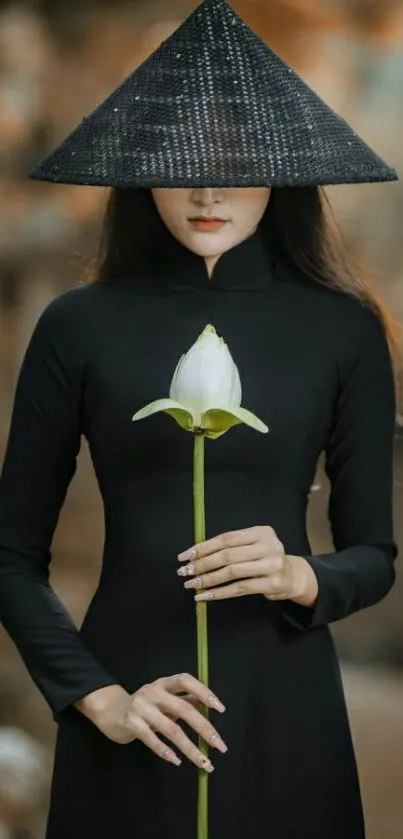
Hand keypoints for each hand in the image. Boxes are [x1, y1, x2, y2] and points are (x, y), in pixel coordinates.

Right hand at [75, 675, 226, 770]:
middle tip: (219, 745)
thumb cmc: (143, 706)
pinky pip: (151, 739)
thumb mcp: (162, 699)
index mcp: (163, 683)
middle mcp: (153, 692)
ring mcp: (141, 707)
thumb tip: (207, 705)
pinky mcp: (131, 723)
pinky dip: (166, 751)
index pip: (185, 681)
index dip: (203, 691)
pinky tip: (177, 761)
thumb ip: (182, 700)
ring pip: (171, 729)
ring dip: (190, 748)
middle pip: (183, 709)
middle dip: (204, 728)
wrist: (109, 710)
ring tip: (204, 762)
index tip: (220, 709)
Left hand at [177, 525, 318, 604]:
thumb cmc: (264, 558)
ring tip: (191, 584)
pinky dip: (219, 593)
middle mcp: (268, 546)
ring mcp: (271, 565)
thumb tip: (196, 554)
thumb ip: (231, 546)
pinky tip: (205, 596)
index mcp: (261, 532)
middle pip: (228, 555)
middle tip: (184, 571)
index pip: (226, 539)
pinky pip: (239, 589)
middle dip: (202, 564)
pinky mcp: (271, 584)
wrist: (292, 576)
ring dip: (208, 579)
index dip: (203, 547)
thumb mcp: (253, 545)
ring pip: (232, 572)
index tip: (185, 556)